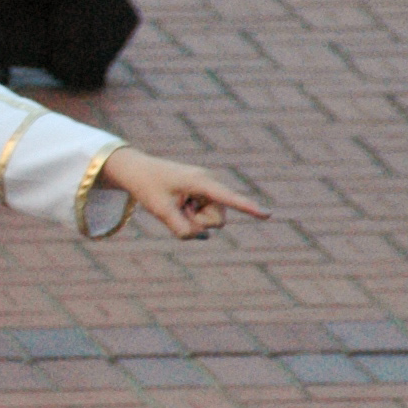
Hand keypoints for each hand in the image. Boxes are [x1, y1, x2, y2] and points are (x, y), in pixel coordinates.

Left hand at [101, 148, 269, 241]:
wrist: (138, 170)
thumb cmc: (148, 188)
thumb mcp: (161, 212)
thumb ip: (182, 230)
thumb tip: (205, 236)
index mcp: (201, 182)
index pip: (228, 198)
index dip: (248, 207)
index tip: (269, 214)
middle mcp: (210, 184)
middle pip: (218, 220)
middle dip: (198, 223)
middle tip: (176, 207)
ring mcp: (208, 190)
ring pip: (213, 222)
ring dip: (193, 220)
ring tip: (177, 204)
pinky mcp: (205, 196)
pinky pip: (206, 219)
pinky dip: (192, 218)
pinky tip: (181, 205)